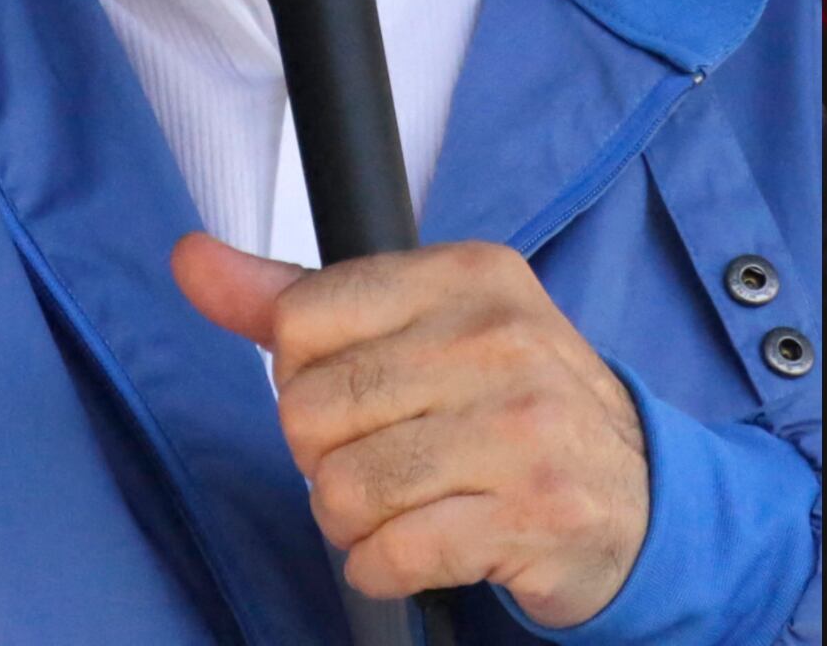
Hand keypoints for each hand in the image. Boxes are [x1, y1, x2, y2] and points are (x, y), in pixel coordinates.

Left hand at [173, 235, 647, 627]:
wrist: (636, 494)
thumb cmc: (511, 404)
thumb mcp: (418, 328)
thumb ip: (298, 299)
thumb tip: (190, 258)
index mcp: (469, 274)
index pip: (301, 321)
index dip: (304, 378)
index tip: (359, 394)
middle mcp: (500, 338)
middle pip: (309, 412)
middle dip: (326, 458)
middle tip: (387, 458)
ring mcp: (522, 427)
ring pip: (343, 490)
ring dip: (352, 521)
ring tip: (405, 506)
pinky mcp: (531, 514)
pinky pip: (389, 556)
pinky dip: (382, 569)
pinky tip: (423, 548)